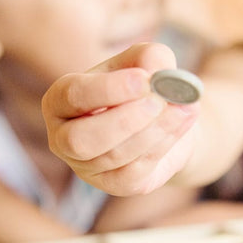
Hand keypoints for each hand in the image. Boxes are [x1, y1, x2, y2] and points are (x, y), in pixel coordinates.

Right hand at [42, 43, 200, 195]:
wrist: (164, 120)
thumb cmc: (144, 86)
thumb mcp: (146, 60)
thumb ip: (150, 57)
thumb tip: (156, 74)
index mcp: (59, 102)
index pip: (72, 96)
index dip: (107, 89)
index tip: (143, 79)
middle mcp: (63, 139)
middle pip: (79, 139)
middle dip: (122, 121)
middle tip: (158, 102)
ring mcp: (86, 167)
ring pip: (113, 156)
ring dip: (152, 131)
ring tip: (182, 107)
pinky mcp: (114, 185)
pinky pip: (133, 173)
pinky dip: (162, 145)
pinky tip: (183, 121)